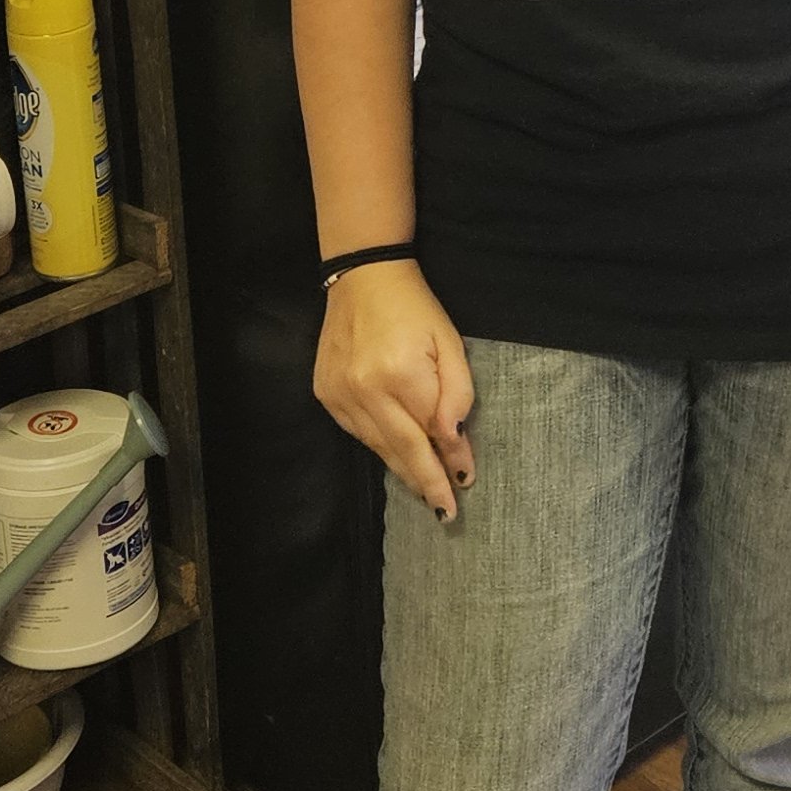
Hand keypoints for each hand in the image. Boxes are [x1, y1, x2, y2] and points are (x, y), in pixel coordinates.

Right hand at [315, 262, 475, 522]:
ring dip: (403, 469)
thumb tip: (454, 443)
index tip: (464, 485)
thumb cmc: (415, 309)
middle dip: (426, 481)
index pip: (430, 432)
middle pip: (401, 450)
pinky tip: (396, 455)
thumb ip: (456, 394)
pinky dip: (379, 446)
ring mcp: (340, 395)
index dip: (448, 461)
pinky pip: (358, 433)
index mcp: (401, 375)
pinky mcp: (326, 394)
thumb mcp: (449, 343)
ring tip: (425, 489)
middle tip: (445, 512)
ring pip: (377, 446)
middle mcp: (365, 391)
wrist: (363, 278)